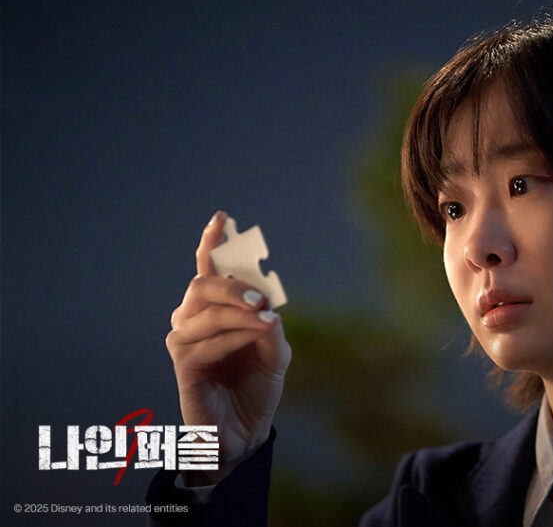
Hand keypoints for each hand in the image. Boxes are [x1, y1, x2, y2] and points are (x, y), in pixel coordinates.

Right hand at [165, 211, 291, 484]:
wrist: (245, 429)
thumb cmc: (256, 385)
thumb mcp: (275, 350)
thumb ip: (270, 325)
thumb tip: (266, 307)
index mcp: (215, 308)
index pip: (209, 268)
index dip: (213, 242)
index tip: (223, 217)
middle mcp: (193, 318)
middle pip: (203, 284)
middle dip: (234, 285)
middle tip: (262, 297)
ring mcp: (184, 340)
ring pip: (207, 312)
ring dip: (241, 315)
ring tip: (266, 322)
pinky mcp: (183, 364)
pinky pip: (206, 342)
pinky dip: (233, 338)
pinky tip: (250, 343)